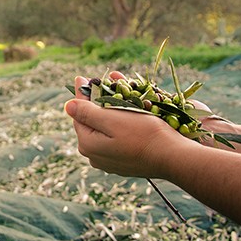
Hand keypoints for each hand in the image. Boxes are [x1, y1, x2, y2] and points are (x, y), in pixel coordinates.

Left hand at [65, 76, 197, 178]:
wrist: (173, 156)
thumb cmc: (143, 134)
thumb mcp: (112, 119)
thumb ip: (87, 112)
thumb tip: (67, 105)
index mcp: (88, 144)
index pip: (79, 113)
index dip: (81, 94)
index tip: (81, 77)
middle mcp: (94, 156)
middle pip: (91, 122)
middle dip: (95, 102)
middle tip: (98, 83)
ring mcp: (109, 162)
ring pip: (104, 130)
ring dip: (108, 112)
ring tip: (113, 94)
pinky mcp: (123, 163)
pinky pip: (115, 138)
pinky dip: (118, 124)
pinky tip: (125, 114)